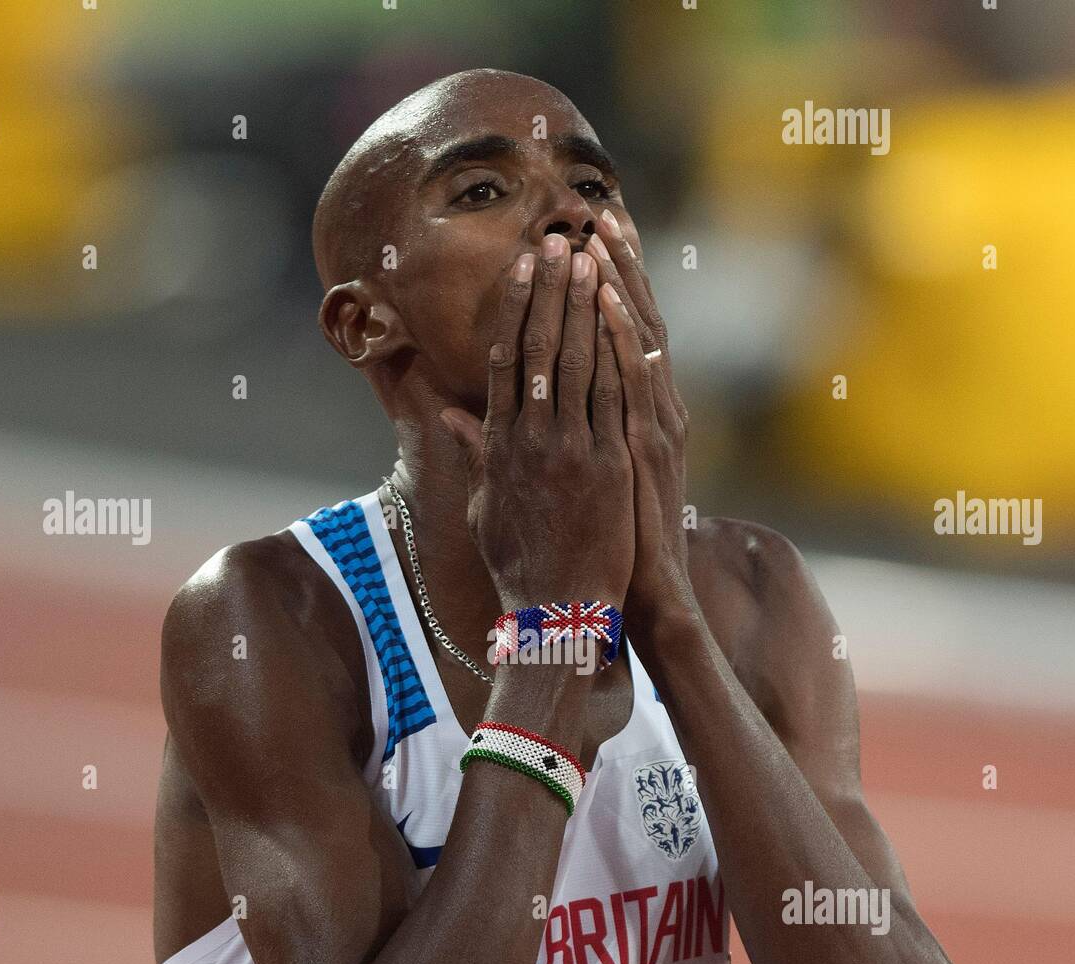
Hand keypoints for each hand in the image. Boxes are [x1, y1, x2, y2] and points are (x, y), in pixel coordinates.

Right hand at [441, 234, 634, 615]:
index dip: (515, 308)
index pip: (503, 360)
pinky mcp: (608, 462)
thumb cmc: (522, 565)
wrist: (559, 612)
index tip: (523, 267)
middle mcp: (531, 437)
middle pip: (538, 348)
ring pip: (576, 360)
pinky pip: (611, 393)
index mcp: (501, 445)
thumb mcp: (487, 508)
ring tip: (590, 256)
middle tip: (558, 240)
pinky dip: (613, 347)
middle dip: (550, 290)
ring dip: (583, 303)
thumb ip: (476, 455)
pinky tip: (620, 311)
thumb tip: (454, 415)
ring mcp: (571, 447)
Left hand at [586, 210, 696, 626]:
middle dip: (615, 268)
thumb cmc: (606, 542)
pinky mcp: (646, 448)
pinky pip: (633, 384)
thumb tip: (485, 416)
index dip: (602, 287)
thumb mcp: (576, 482)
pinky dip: (624, 340)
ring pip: (637, 342)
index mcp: (631, 414)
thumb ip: (545, 440)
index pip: (617, 336)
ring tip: (600, 237)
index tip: (582, 240)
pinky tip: (608, 302)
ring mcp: (651, 426)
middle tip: (598, 212)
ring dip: (619, 286)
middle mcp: (650, 410)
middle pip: (633, 323)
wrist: (641, 593)